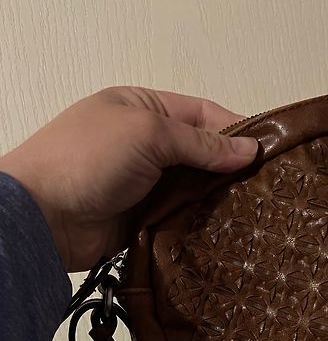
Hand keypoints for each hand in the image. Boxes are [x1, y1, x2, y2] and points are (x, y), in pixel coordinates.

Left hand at [0, 86, 257, 271]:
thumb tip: (249, 150)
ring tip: (256, 211)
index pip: (202, 114)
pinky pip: (182, 219)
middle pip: (202, 154)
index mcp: (145, 109)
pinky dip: (202, 224)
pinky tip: (228, 231)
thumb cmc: (89, 159)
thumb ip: (200, 143)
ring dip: (219, 200)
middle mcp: (147, 145)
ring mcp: (146, 184)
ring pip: (195, 190)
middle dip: (232, 168)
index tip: (269, 150)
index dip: (236, 129)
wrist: (44, 217)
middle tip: (269, 186)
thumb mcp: (148, 134)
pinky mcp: (146, 219)